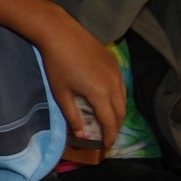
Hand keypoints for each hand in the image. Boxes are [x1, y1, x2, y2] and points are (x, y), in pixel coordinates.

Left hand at [36, 14, 125, 148]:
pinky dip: (118, 98)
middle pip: (121, 112)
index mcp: (101, 93)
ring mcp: (117, 71)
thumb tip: (84, 136)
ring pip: (124, 99)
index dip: (109, 136)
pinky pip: (122, 86)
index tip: (106, 147)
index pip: (110, 122)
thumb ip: (74, 117)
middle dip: (116, 127)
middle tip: (108, 136)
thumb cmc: (57, 65)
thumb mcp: (62, 94)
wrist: (60, 33)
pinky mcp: (115, 61)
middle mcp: (115, 83)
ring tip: (109, 121)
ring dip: (118, 113)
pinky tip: (109, 100)